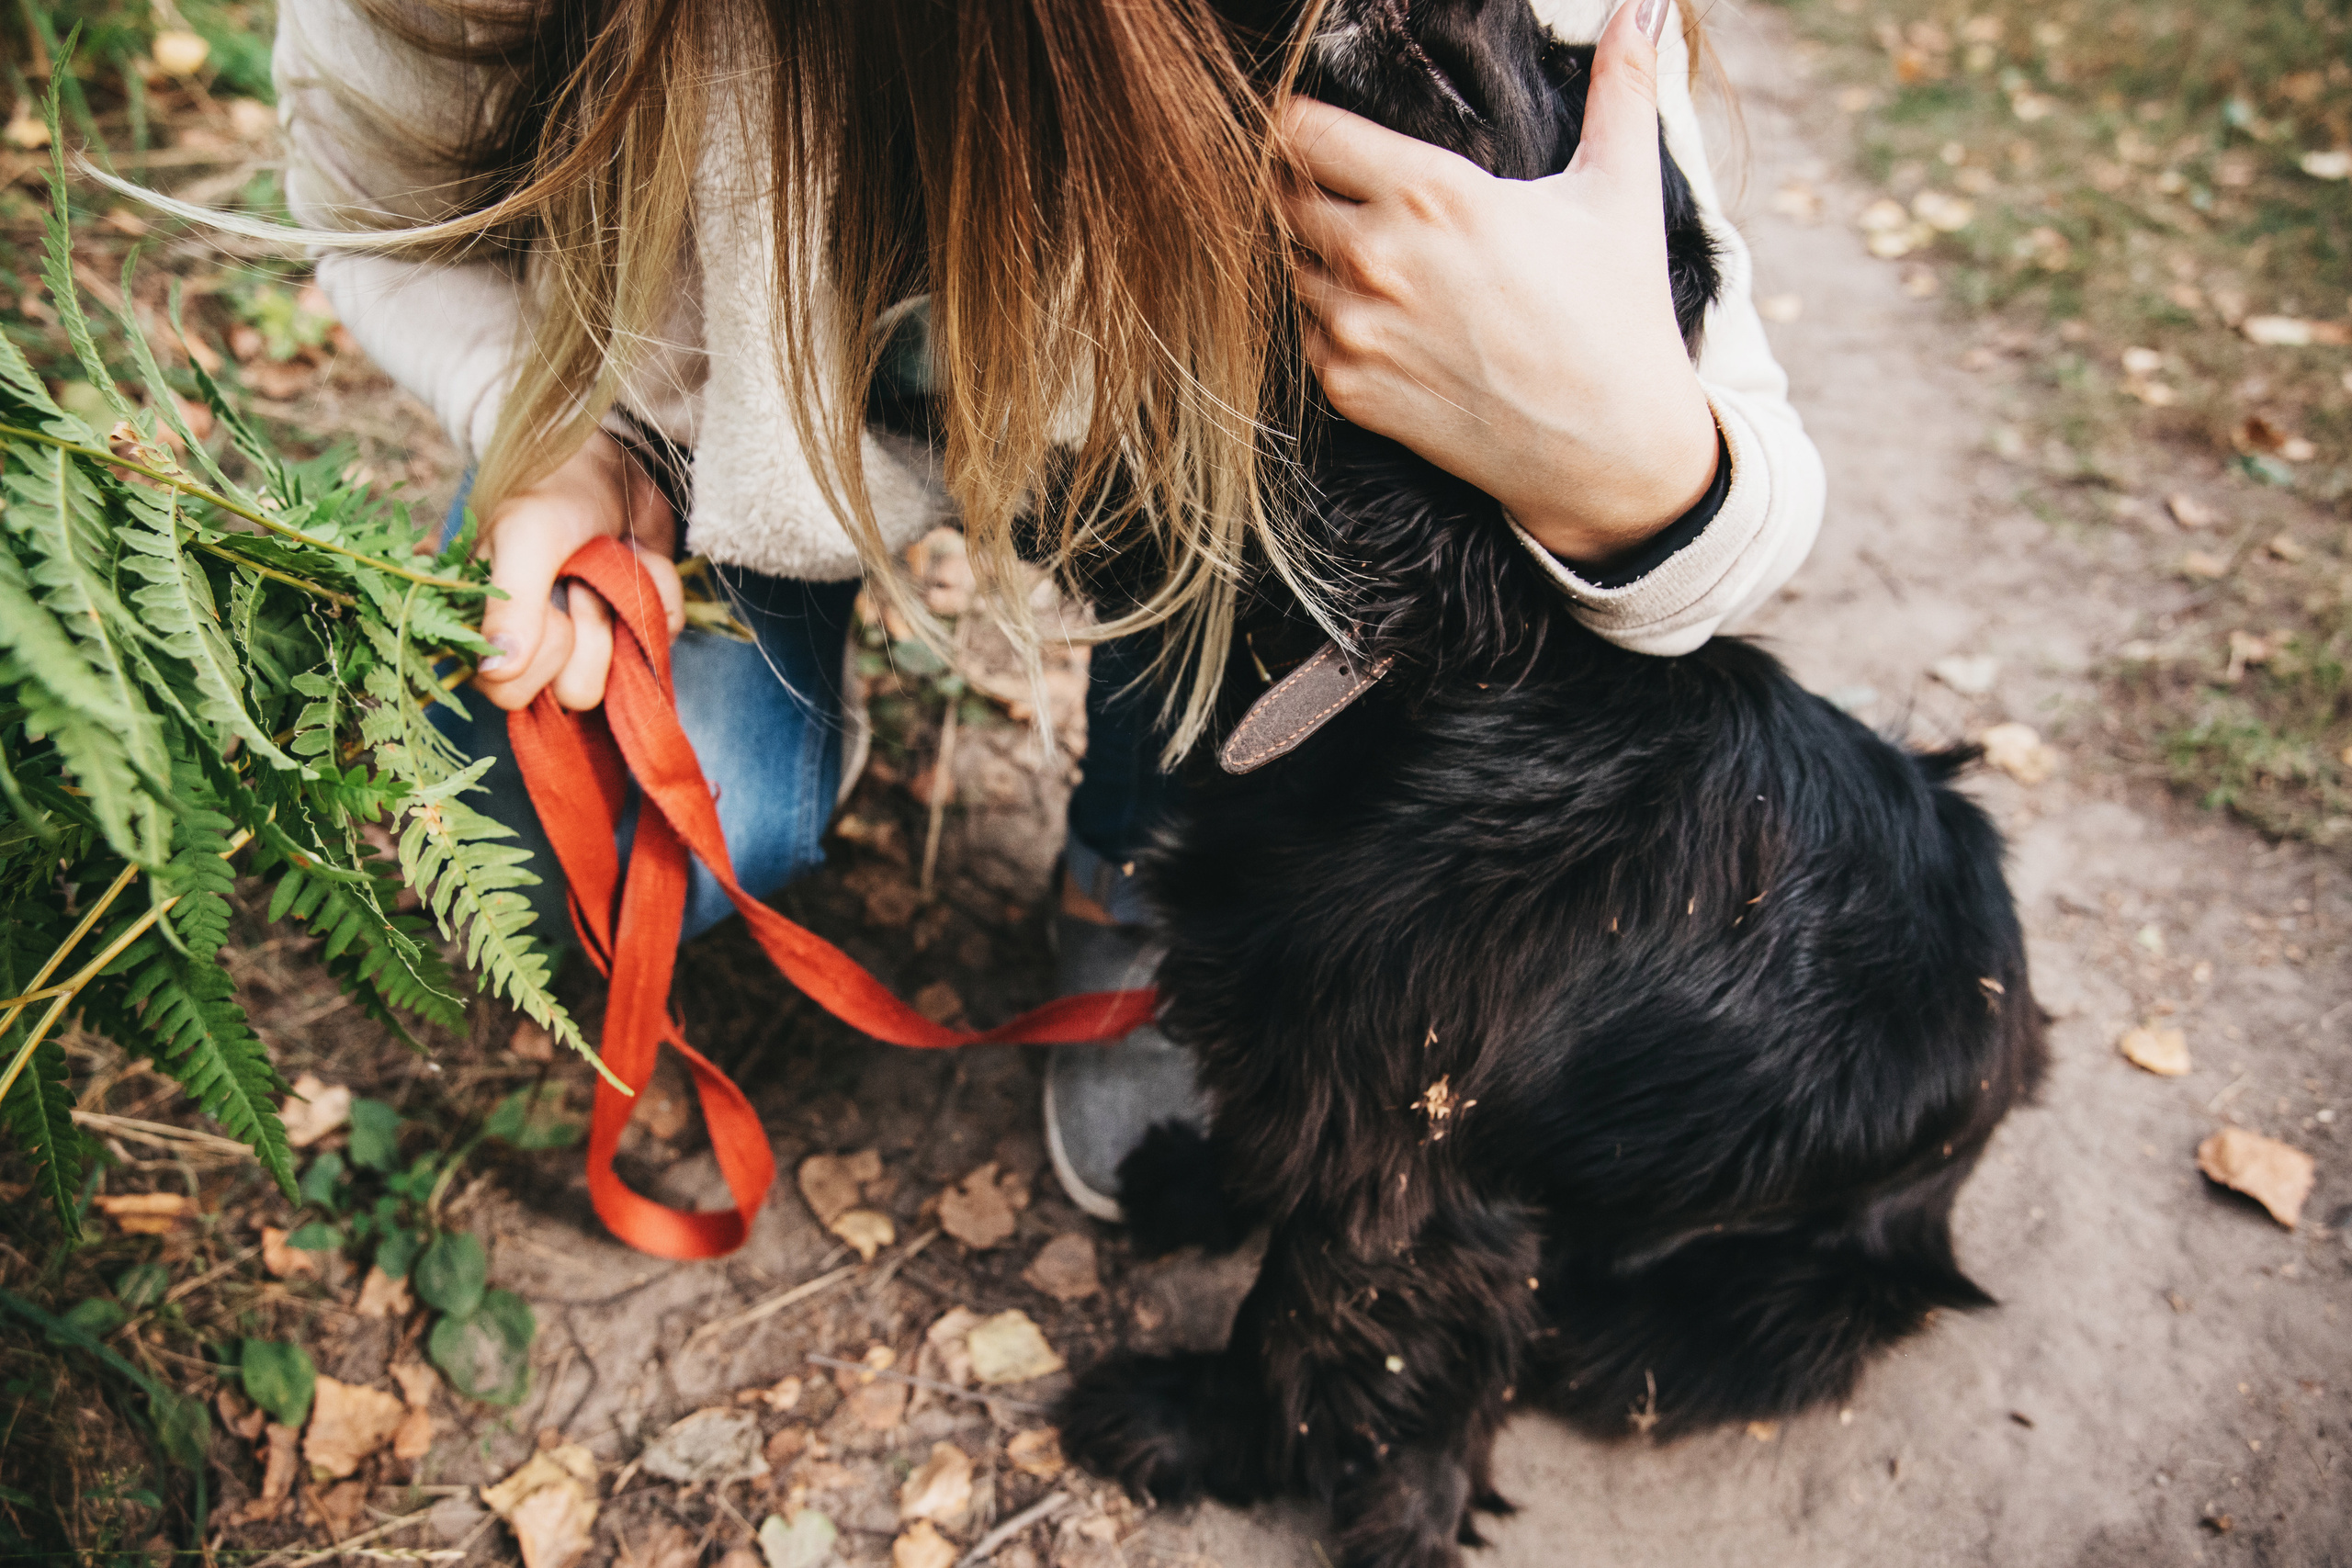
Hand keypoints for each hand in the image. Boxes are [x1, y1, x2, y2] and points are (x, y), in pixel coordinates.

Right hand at [470, 429, 684, 712]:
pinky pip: (664, 636)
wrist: (608, 454)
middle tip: (582, 581)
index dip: (542, 652)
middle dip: (590, 630)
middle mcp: (537, 646)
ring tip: (605, 567)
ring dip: (623, 608)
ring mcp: (591, 639)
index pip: (509, 691)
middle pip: (575, 692)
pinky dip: (659, 592)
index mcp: (489, 631)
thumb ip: (510, 603)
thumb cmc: (550, 489)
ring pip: (624, 673)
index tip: (551, 604)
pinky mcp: (635, 625)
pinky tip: (635, 558)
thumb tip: (498, 672)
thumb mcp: (526, 535)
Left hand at [1279, 0, 1717, 565]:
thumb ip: (1620, 89)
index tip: (1318, 128)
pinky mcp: (1348, 388)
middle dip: (1309, 187)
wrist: (1610, 448)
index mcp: (1430, 193)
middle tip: (1350, 192)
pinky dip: (1330, 322)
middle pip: (1285, 194)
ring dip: (1319, 256)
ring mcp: (1356, 328)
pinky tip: (1387, 320)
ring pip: (1292, 265)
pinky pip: (1304, 333)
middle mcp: (1377, 257)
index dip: (1303, 124)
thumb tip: (1641, 11)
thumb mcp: (1620, 192)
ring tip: (1381, 261)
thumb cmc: (1618, 315)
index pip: (1304, 132)